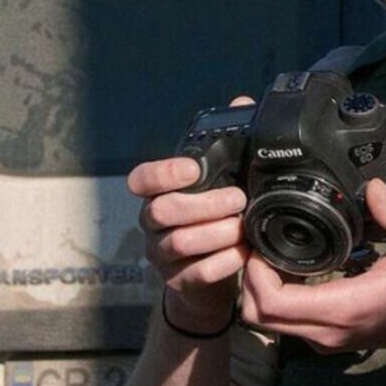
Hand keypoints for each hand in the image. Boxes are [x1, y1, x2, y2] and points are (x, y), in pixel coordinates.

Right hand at [128, 96, 255, 333]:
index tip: (194, 169)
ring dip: (215, 234)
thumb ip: (228, 145)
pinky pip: (195, 274)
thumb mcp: (219, 182)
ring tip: (243, 228)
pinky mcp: (178, 282)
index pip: (142, 179)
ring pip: (178, 243)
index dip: (163, 172)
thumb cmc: (214, 220)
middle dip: (203, 204)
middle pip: (162, 211)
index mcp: (159, 193)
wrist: (209, 278)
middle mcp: (153, 223)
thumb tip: (243, 102)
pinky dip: (221, 264)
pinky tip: (242, 255)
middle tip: (238, 200)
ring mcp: (162, 255)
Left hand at [239, 179, 385, 363]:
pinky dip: (273, 297)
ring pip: (266, 322)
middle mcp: (326, 330)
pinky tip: (289, 267)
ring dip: (258, 289)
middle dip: (248, 280)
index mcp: (343, 308)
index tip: (259, 244)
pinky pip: (282, 322)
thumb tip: (372, 186)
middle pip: (257, 316)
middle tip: (257, 246)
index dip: (254, 274)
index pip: (272, 303)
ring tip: (270, 253)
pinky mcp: (324, 337)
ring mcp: (323, 338)